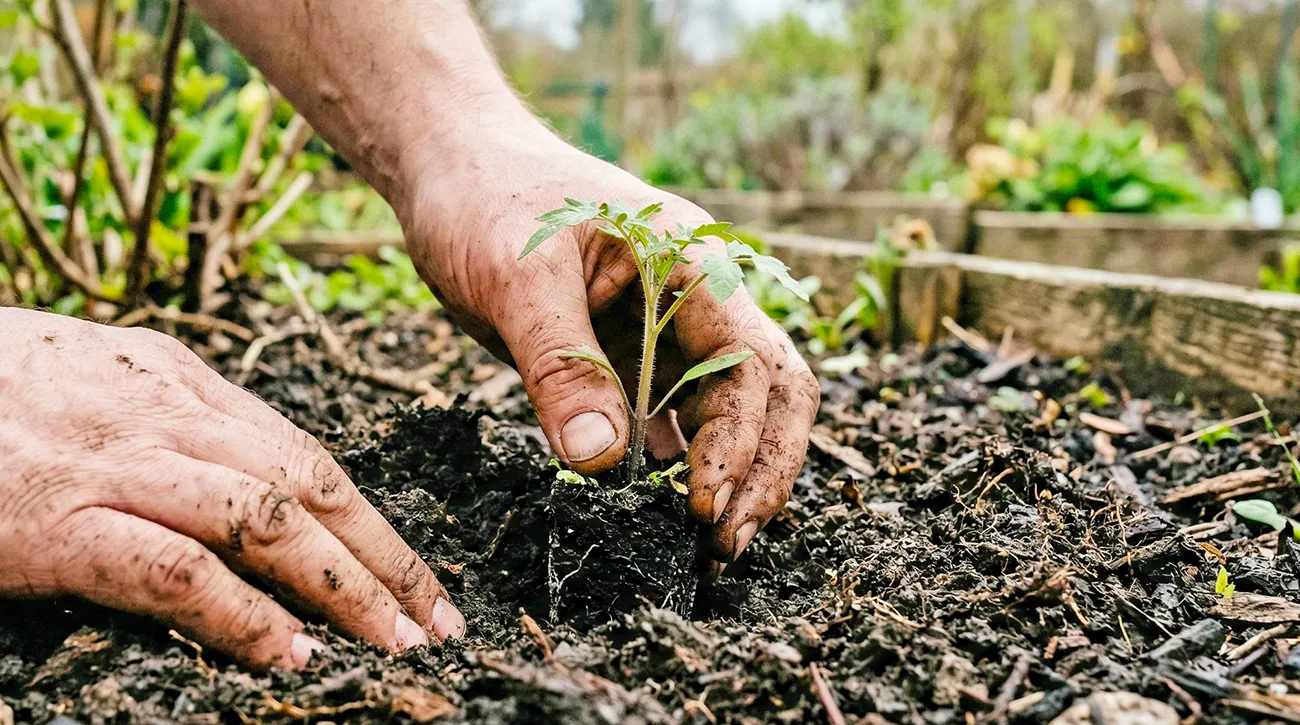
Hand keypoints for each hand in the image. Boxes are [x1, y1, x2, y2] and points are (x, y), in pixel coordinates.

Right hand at [0, 308, 464, 668]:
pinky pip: (175, 570)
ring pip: (264, 522)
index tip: (414, 571)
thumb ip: (175, 426)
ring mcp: (114, 465)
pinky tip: (287, 654)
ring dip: (340, 587)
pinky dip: (241, 614)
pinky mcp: (58, 522)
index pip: (304, 453)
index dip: (371, 519)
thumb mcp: (97, 385)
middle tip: (435, 619)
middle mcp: (164, 414)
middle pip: (307, 485)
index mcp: (179, 380)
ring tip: (390, 642)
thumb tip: (255, 484)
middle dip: (383, 556)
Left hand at [403, 137, 819, 562]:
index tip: (702, 508)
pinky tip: (667, 509)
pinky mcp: (633, 354)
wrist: (453, 169)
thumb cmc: (485, 200)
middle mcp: (697, 296)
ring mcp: (669, 327)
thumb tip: (601, 460)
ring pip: (730, 408)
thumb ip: (561, 363)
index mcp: (690, 262)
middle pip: (767, 390)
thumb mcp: (515, 277)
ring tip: (706, 546)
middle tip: (725, 547)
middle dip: (760, 469)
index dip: (740, 440)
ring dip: (730, 472)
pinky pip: (676, 413)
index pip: (749, 362)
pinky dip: (682, 460)